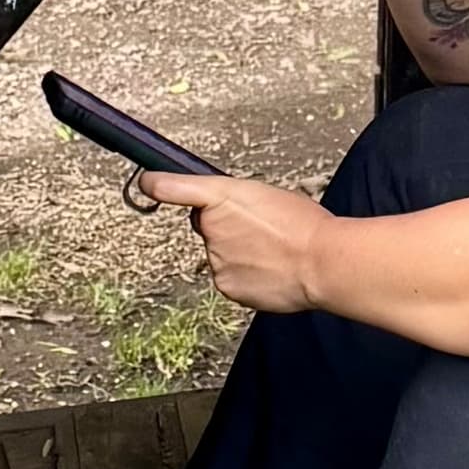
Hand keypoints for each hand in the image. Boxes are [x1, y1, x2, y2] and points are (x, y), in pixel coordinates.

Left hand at [142, 169, 332, 313]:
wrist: (321, 263)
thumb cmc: (304, 225)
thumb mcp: (268, 196)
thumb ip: (237, 203)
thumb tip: (228, 217)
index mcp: (223, 194)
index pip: (175, 187)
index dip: (157, 185)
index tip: (147, 183)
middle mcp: (211, 226)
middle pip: (209, 226)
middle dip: (228, 228)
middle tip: (262, 231)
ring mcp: (216, 258)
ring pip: (221, 254)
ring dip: (240, 253)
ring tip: (274, 252)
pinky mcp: (225, 285)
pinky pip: (231, 277)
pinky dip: (247, 276)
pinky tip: (271, 271)